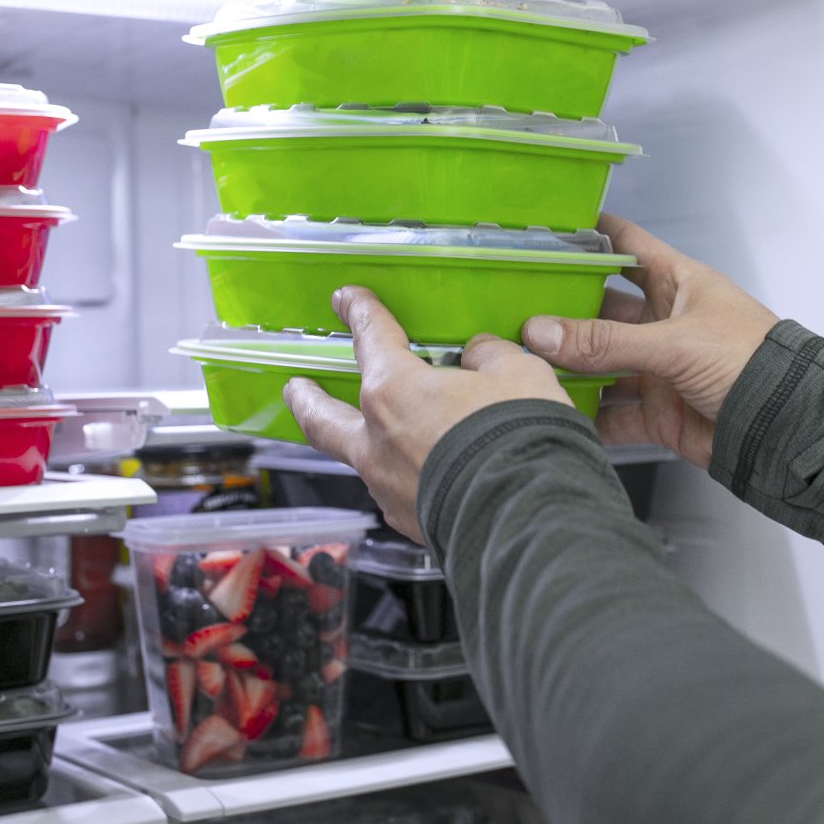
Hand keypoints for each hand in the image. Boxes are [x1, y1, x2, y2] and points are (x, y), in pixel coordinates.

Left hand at [283, 286, 570, 543]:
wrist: (528, 517)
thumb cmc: (519, 437)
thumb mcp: (519, 373)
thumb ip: (490, 358)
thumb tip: (480, 356)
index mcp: (394, 390)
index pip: (371, 338)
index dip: (360, 312)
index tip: (347, 299)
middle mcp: (377, 441)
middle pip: (324, 415)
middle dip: (307, 398)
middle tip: (296, 388)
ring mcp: (388, 488)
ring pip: (359, 459)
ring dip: (357, 443)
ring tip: (366, 438)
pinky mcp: (411, 523)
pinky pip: (397, 492)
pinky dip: (403, 477)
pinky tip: (421, 475)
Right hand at [521, 214, 776, 468]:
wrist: (788, 427)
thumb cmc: (751, 362)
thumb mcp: (675, 342)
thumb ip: (606, 342)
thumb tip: (540, 332)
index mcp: (677, 284)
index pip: (626, 246)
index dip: (590, 234)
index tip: (545, 229)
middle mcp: (664, 322)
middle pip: (601, 311)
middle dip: (562, 313)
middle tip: (513, 309)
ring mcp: (660, 368)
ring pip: (601, 364)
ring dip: (568, 368)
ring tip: (521, 364)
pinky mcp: (659, 412)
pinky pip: (614, 414)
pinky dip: (589, 417)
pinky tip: (556, 413)